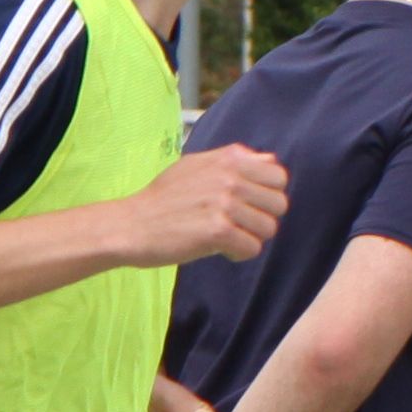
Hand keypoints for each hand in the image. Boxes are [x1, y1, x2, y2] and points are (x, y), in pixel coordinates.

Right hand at [125, 146, 287, 267]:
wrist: (132, 224)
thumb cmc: (165, 198)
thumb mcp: (198, 166)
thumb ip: (235, 162)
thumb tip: (270, 160)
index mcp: (230, 158)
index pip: (279, 176)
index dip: (266, 196)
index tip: (246, 205)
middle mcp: (230, 176)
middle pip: (279, 205)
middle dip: (260, 218)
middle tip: (234, 224)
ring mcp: (224, 203)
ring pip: (268, 229)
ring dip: (248, 237)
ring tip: (223, 236)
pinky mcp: (217, 231)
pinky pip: (252, 248)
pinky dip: (237, 254)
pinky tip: (217, 248)